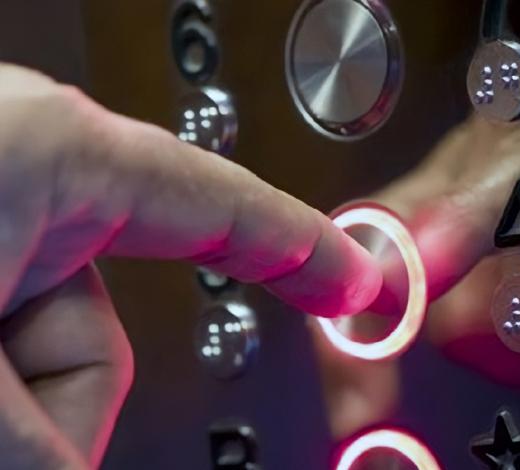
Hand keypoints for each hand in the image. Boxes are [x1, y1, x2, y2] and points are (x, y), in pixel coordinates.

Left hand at [0, 64, 382, 468]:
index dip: (306, 252)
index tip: (356, 281)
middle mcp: (26, 163)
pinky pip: (3, 317)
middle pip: (105, 329)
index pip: (228, 207)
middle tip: (24, 445)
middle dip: (64, 407)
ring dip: (12, 402)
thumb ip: (44, 439)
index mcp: (56, 152)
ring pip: (45, 339)